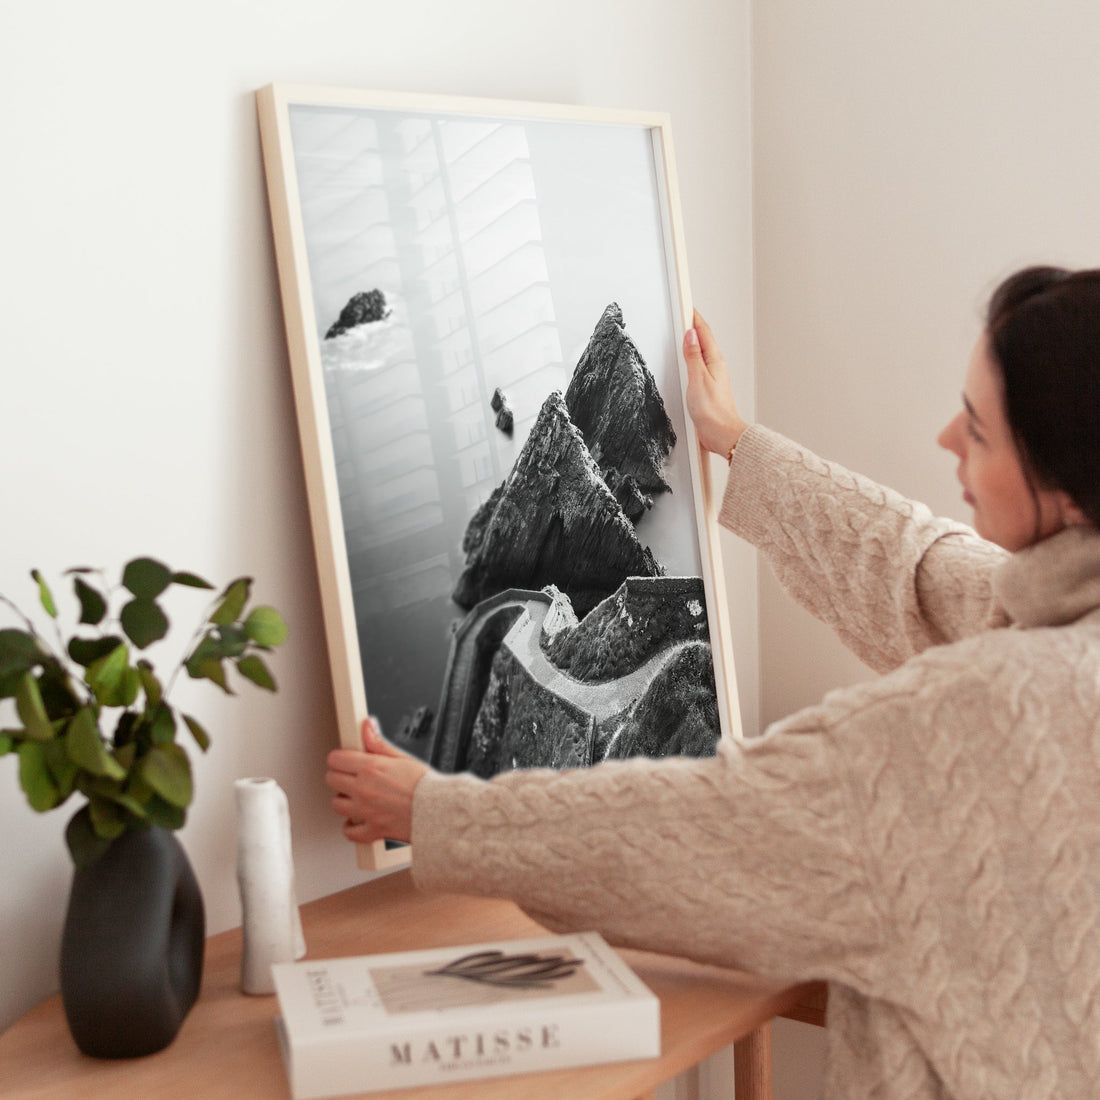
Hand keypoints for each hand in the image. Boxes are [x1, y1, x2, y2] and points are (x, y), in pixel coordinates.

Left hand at [325, 717, 429, 844]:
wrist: (440, 811)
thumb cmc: (426, 785)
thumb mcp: (402, 757)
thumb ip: (379, 743)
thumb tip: (367, 726)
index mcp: (371, 768)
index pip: (336, 759)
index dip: (340, 758)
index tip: (345, 760)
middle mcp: (364, 789)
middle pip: (331, 780)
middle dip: (339, 776)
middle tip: (351, 776)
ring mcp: (366, 811)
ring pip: (336, 805)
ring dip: (344, 800)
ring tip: (356, 797)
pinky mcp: (372, 829)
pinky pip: (350, 832)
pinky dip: (351, 827)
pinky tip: (357, 820)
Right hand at [683, 309, 748, 456]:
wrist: (722, 434)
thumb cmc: (713, 411)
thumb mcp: (697, 379)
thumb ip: (693, 356)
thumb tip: (690, 335)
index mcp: (714, 361)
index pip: (703, 333)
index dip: (694, 318)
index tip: (687, 306)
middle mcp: (715, 366)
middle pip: (704, 340)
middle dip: (694, 326)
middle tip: (685, 313)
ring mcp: (713, 377)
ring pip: (702, 352)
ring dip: (693, 341)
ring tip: (685, 331)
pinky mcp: (708, 387)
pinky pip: (699, 365)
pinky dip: (692, 357)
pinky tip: (688, 360)